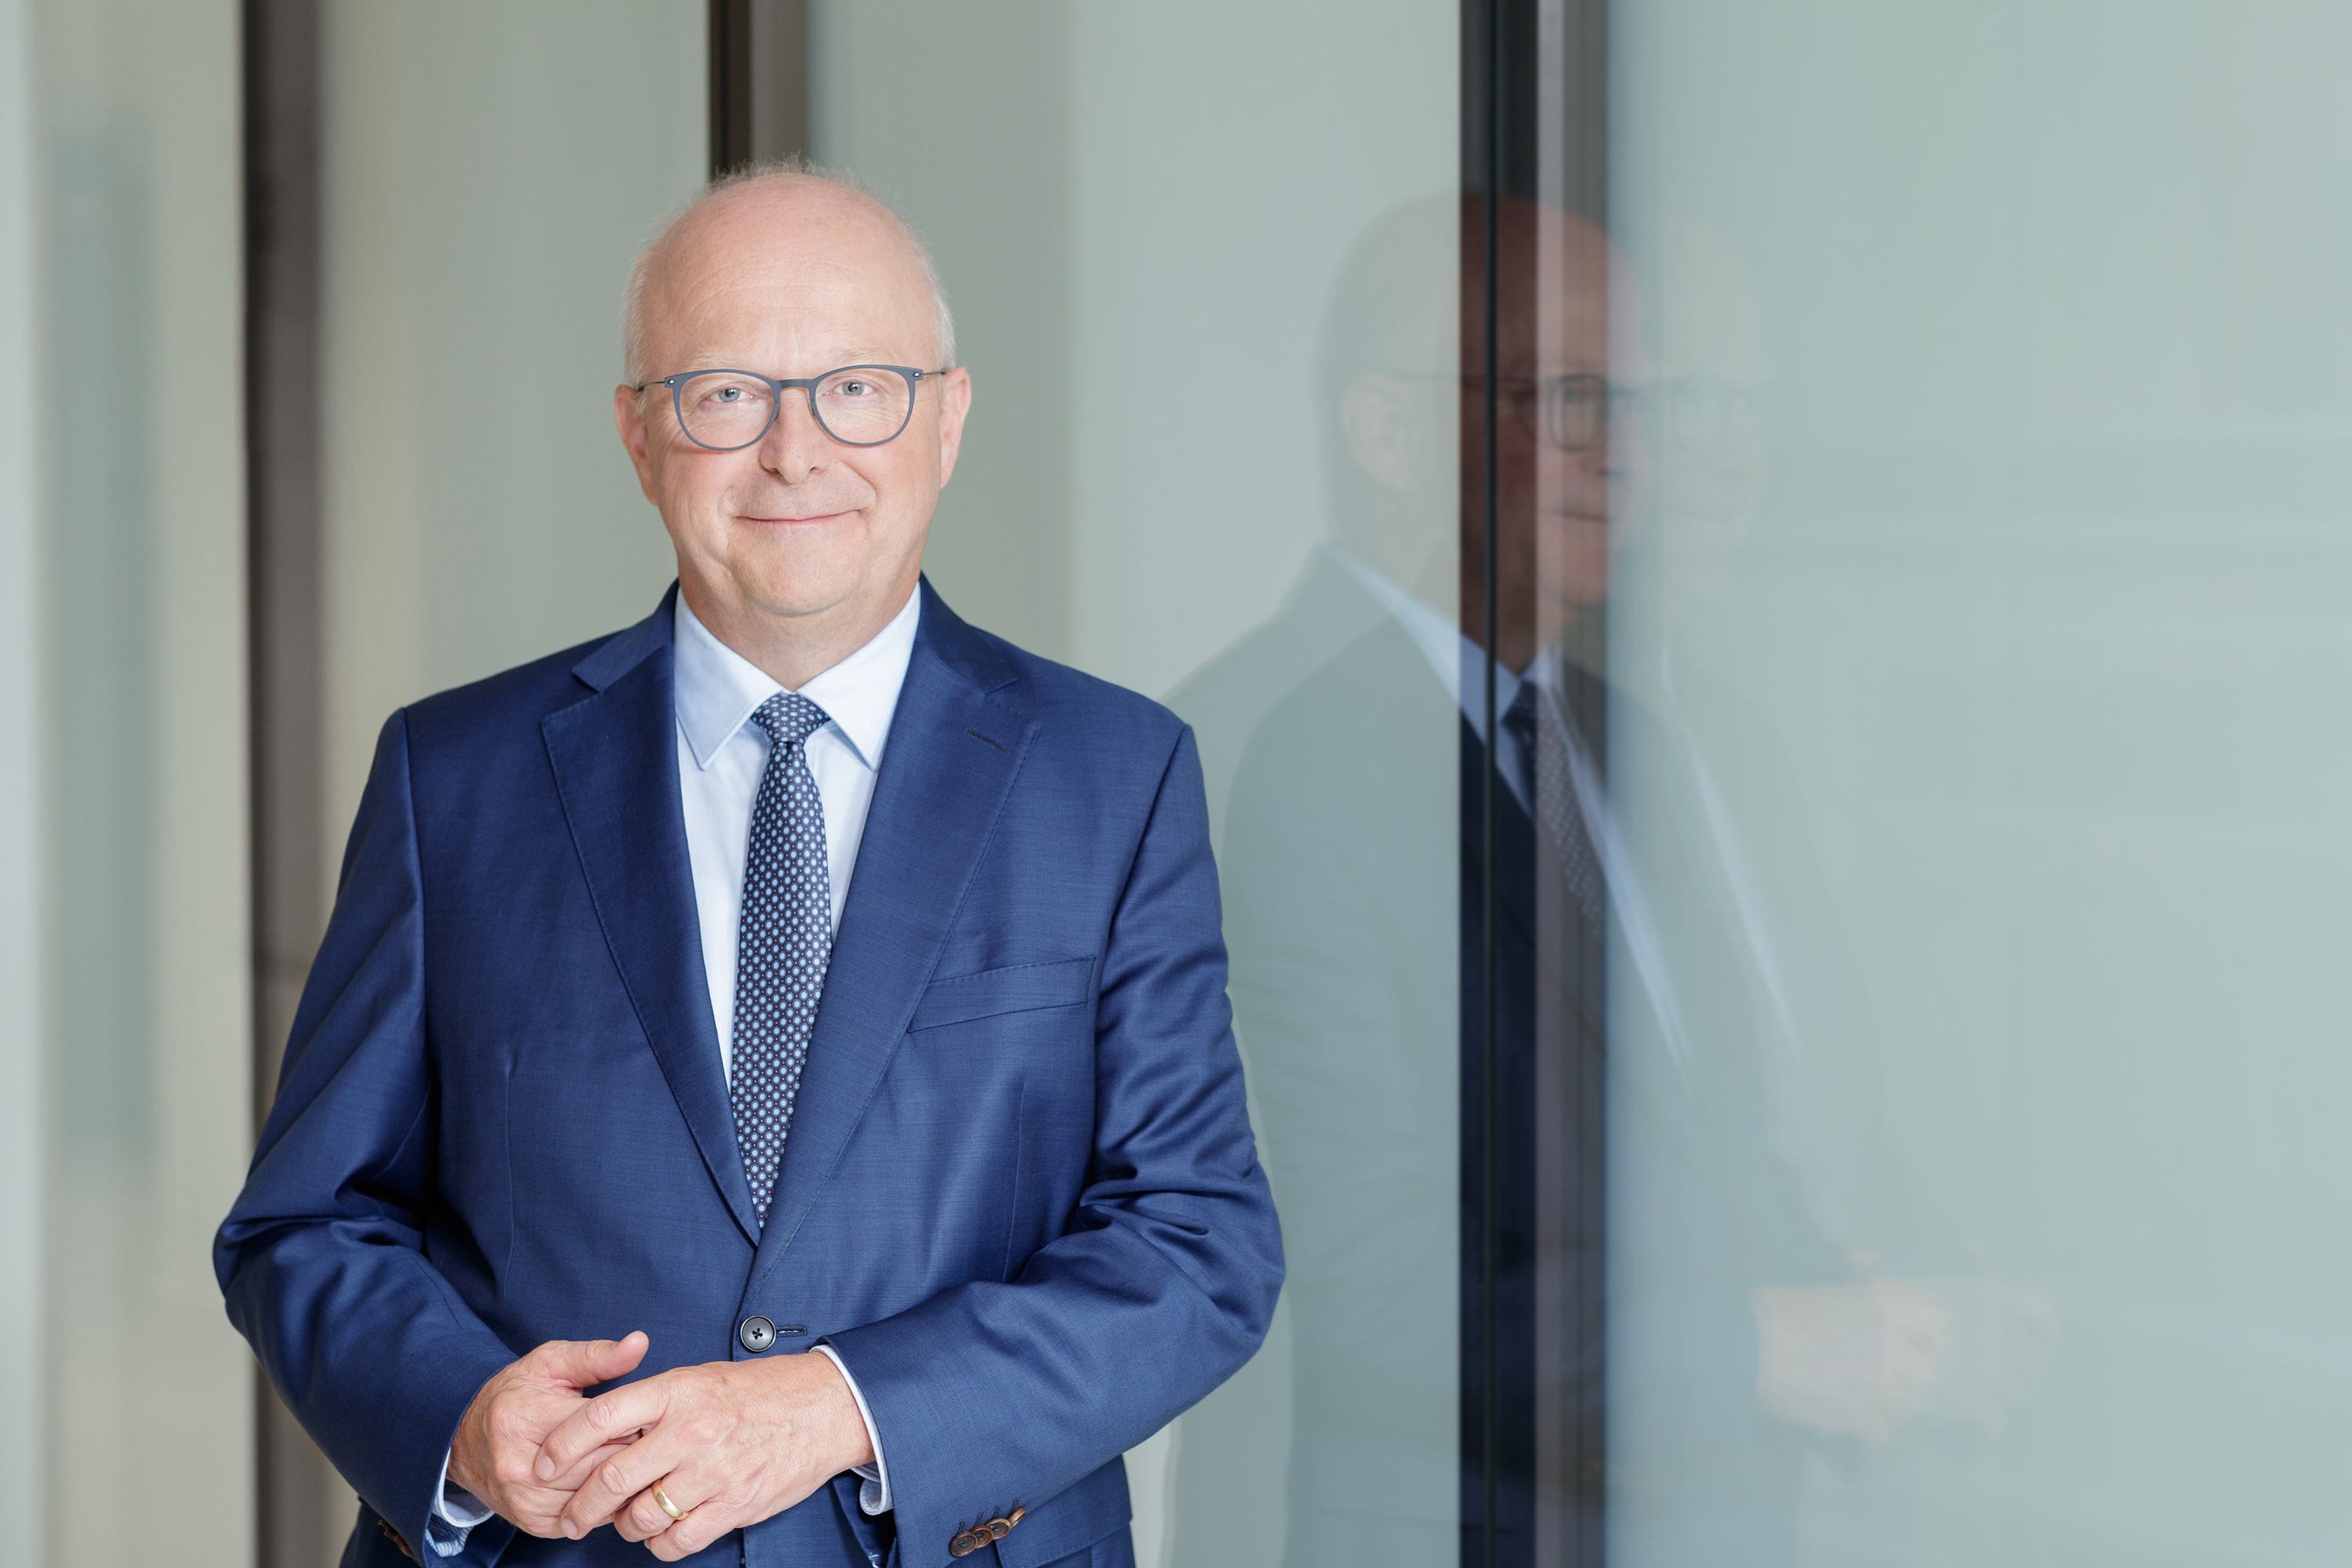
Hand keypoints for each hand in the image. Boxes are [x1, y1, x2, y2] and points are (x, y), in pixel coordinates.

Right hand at [448, 1332, 650, 1535]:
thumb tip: (640, 1342)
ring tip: (640, 1460)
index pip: (595, 1426)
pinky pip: (585, 1519)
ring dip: (623, 1481)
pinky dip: (606, 1504)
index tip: (650, 1412)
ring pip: (594, 1496)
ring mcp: (523, 1500)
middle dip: (632, 1451)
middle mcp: (517, 1466)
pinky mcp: (532, 1522)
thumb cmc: (516, 1394)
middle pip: (597, 1464)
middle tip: (654, 1438)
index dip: (631, 1417)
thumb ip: (596, 1356)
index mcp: (522, 1418)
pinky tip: (616, 1484)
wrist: (467, 1439)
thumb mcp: (550, 1363)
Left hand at [535, 1351, 873, 1559]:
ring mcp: (713, 1471)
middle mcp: (691, 1430)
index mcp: (678, 1390)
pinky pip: (677, 1540)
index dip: (562, 1445)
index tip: (542, 1464)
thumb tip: (604, 1433)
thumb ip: (654, 1404)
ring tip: (627, 1523)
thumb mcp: (701, 1379)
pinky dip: (661, 1545)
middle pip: (611, 1478)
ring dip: (624, 1527)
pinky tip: (664, 1533)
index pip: (600, 1416)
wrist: (825, 1407)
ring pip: (640, 1517)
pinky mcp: (735, 1504)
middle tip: (570, 1518)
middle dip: (579, 1506)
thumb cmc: (759, 1391)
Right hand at [1752, 1272, 2059, 1444]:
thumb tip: (1867, 1258)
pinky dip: (1981, 1423)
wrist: (1833, 1351)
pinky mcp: (1966, 1410)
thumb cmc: (1848, 1307)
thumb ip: (1878, 1270)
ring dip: (2003, 1394)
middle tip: (1996, 1369)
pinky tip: (1964, 1421)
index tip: (2021, 1326)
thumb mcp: (1868, 1278)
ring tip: (1982, 1395)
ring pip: (2019, 1392)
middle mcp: (1994, 1331)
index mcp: (1979, 1292)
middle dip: (2021, 1365)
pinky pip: (1993, 1420)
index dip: (2036, 1319)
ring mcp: (1986, 1373)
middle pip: (2034, 1358)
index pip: (2039, 1305)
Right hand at [1752, 1278, 1949, 1444]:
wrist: (1749, 1349)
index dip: (1934, 1337)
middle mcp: (1896, 1343)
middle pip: (1925, 1373)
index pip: (1937, 1321)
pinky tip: (1855, 1433)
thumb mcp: (1822, 1287)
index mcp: (1888, 1303)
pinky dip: (1870, 1437)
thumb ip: (1855, 1281)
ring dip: (1889, 1409)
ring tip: (1865, 1407)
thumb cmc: (1780, 1310)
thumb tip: (1870, 1258)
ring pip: (1905, 1406)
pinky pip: (1882, 1434)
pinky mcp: (1864, 1417)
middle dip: (1909, 1382)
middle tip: (1886, 1384)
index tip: (1924, 1346)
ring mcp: (1884, 1384)